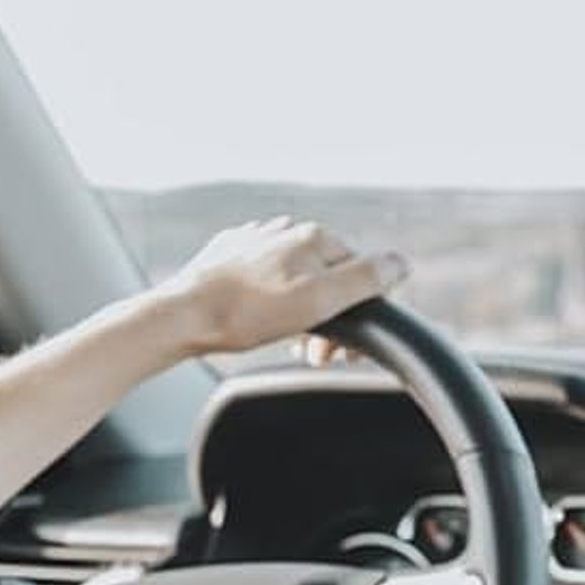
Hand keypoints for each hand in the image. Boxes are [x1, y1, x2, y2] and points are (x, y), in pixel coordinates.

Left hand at [160, 218, 406, 354]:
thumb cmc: (248, 313)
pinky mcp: (230, 256)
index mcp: (314, 237)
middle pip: (327, 278)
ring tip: (288, 342)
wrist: (183, 315)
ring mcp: (256, 240)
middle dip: (330, 319)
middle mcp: (286, 230)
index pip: (360, 276)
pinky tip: (259, 324)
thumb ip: (365, 280)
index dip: (357, 316)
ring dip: (302, 315)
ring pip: (296, 280)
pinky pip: (265, 280)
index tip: (340, 351)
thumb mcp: (319, 300)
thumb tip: (401, 264)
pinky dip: (271, 305)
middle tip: (314, 354)